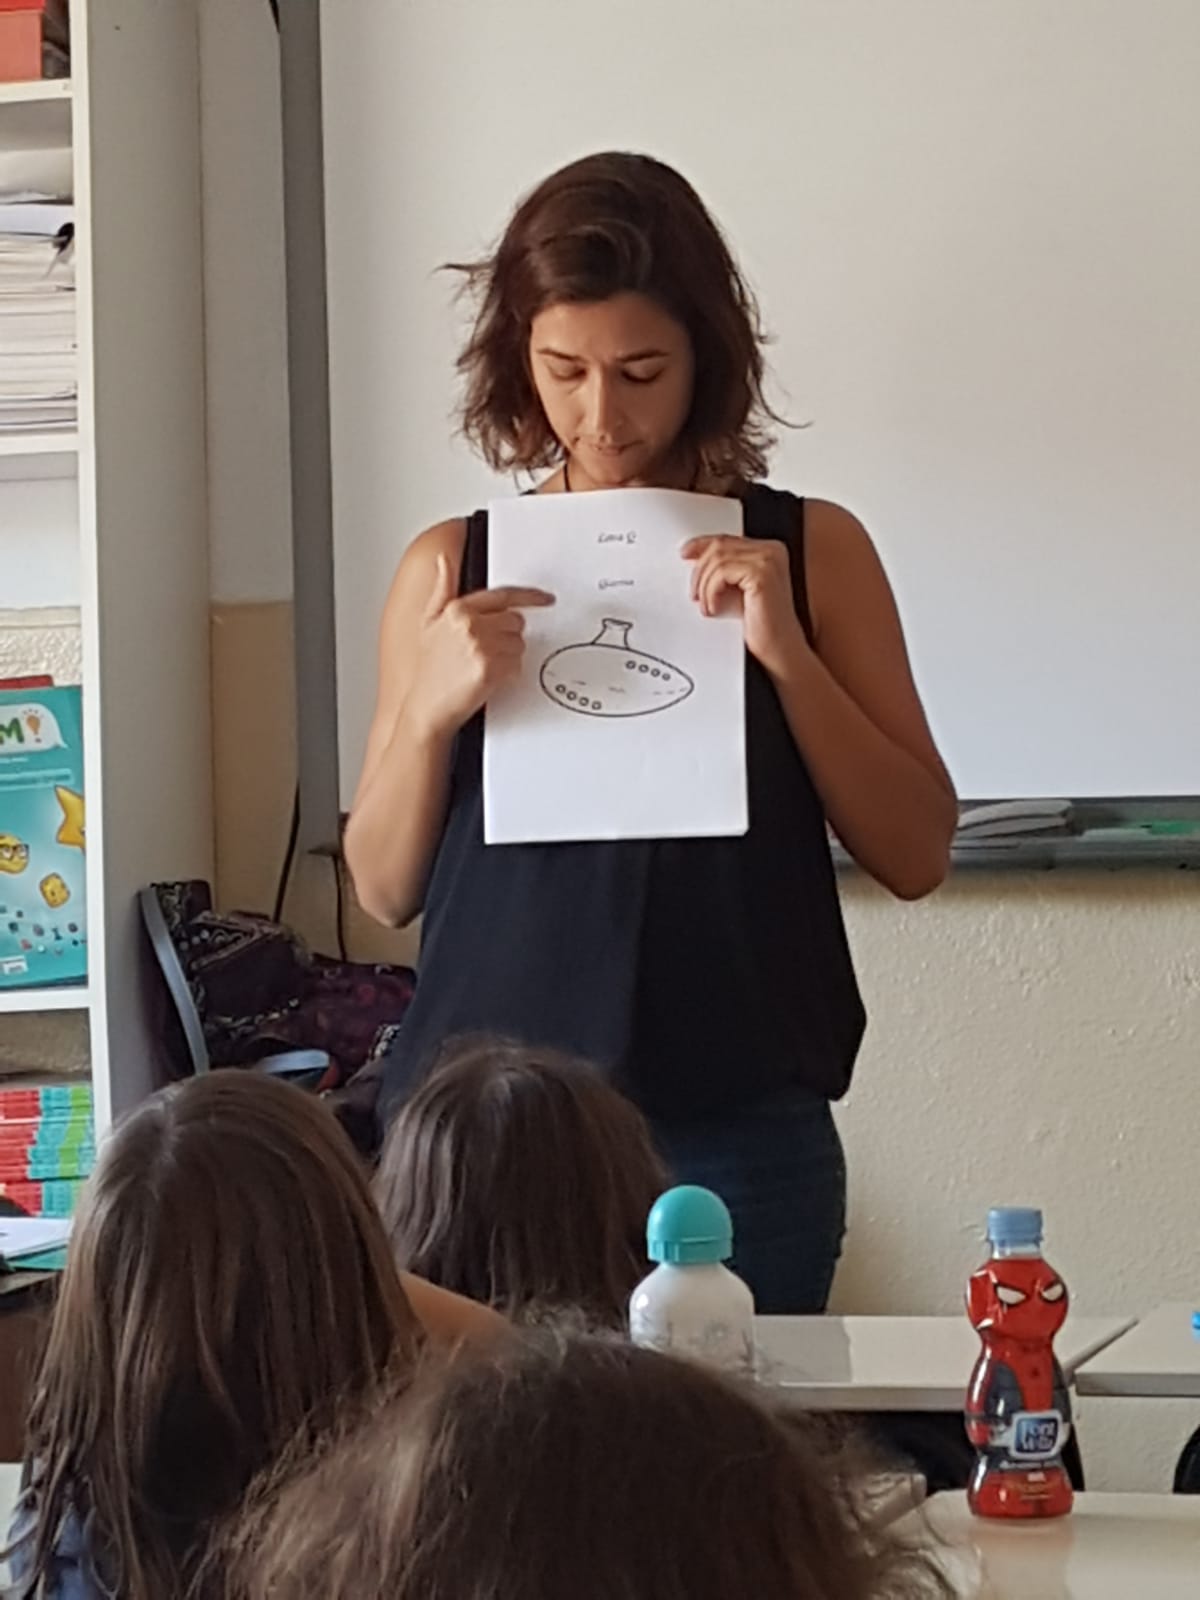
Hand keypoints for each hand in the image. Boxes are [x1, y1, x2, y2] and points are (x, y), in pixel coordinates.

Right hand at [407, 554, 553, 738]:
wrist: (426, 708)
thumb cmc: (429, 671)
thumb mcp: (429, 624)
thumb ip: (442, 590)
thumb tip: (444, 561)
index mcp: (456, 609)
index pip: (503, 596)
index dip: (529, 597)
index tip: (545, 599)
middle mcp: (470, 624)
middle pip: (516, 622)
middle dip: (508, 637)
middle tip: (488, 653)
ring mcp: (481, 645)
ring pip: (519, 644)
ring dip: (508, 657)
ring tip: (483, 667)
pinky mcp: (491, 667)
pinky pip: (517, 665)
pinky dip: (508, 674)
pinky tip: (487, 679)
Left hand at [682, 536, 806, 678]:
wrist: (778, 650)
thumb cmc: (761, 626)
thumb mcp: (735, 591)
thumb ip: (722, 572)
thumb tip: (695, 559)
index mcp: (770, 551)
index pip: (728, 539)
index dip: (702, 545)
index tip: (685, 553)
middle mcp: (772, 551)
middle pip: (720, 546)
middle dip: (700, 571)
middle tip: (694, 594)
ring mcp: (769, 560)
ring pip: (717, 559)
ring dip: (704, 585)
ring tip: (707, 606)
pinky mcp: (762, 573)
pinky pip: (721, 572)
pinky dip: (711, 591)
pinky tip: (714, 608)